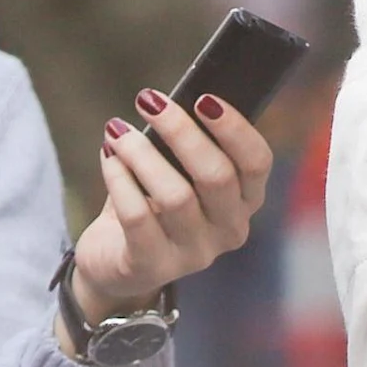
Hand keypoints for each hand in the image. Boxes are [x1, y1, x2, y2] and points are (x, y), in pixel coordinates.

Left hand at [70, 89, 274, 318]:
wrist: (114, 265)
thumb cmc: (150, 207)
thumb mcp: (179, 177)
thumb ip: (186, 148)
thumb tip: (169, 102)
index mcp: (245, 202)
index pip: (257, 162)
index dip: (235, 129)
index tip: (203, 99)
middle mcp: (229, 230)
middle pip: (217, 176)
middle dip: (181, 132)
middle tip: (148, 100)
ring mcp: (194, 253)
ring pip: (176, 196)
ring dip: (142, 154)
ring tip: (116, 130)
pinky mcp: (153, 266)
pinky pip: (138, 217)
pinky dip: (120, 180)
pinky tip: (108, 157)